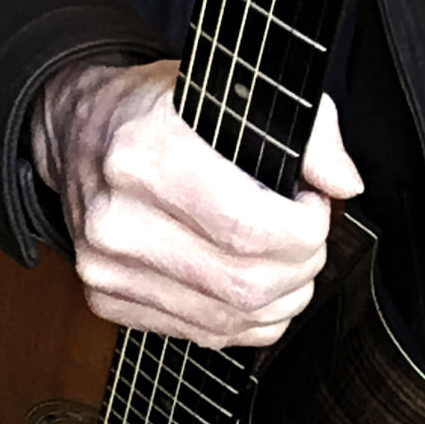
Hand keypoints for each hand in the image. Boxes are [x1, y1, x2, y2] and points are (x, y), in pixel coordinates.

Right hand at [30, 58, 361, 347]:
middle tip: (308, 234)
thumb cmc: (158, 108)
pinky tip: (254, 284)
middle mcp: (117, 218)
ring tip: (287, 258)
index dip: (304, 228)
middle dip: (302, 265)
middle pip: (245, 283)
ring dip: (282, 296)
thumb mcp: (232, 88)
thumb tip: (344, 184)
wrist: (80, 132)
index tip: (313, 205)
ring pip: (232, 318)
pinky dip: (249, 319)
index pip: (248, 227)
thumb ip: (306, 128)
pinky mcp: (107, 300)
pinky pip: (206, 336)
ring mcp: (107, 268)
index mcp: (144, 153)